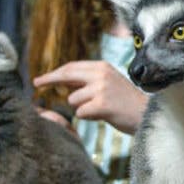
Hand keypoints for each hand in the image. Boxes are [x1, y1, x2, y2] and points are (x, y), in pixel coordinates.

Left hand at [33, 60, 147, 134]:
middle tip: (36, 84)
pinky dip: (88, 117)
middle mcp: (101, 74)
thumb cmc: (126, 102)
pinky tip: (103, 116)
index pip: (72, 67)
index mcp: (102, 66)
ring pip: (73, 100)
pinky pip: (80, 113)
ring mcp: (101, 89)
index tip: (40, 79)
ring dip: (81, 108)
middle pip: (66, 75)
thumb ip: (88, 81)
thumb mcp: (109, 83)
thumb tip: (64, 81)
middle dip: (50, 80)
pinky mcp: (102, 105)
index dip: (54, 73)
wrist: (148, 115)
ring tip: (100, 110)